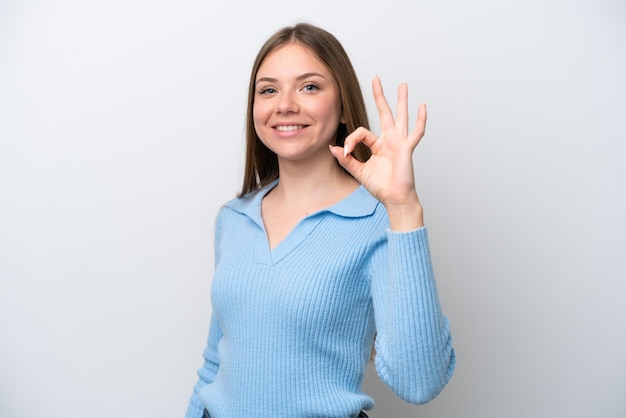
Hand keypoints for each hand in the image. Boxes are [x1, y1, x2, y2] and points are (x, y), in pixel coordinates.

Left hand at [330, 76, 426, 229]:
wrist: (394, 199)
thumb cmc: (381, 187)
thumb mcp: (359, 171)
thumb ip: (346, 159)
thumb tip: (333, 147)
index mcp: (378, 145)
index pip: (362, 132)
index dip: (351, 139)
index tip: (346, 151)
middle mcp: (390, 141)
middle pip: (384, 113)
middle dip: (380, 96)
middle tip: (376, 79)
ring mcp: (400, 143)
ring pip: (400, 117)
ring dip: (401, 100)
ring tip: (402, 84)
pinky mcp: (407, 149)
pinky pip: (416, 132)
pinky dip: (420, 120)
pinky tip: (422, 107)